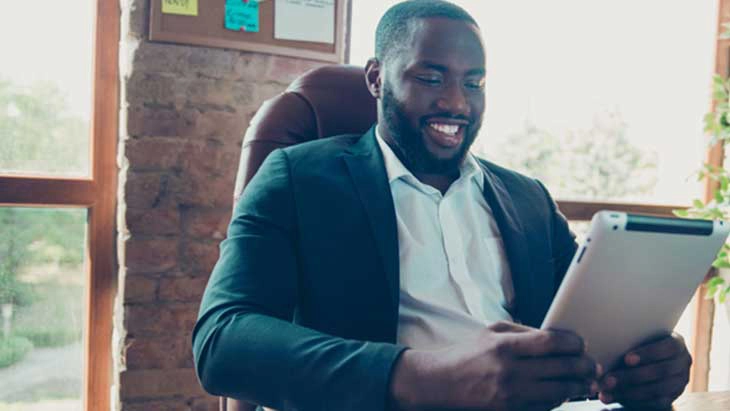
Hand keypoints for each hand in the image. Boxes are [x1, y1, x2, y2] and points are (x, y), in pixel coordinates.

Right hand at [389, 321, 599, 410]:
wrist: (441, 383)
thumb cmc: (468, 353)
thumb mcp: (491, 331)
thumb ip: (524, 332)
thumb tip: (557, 337)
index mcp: (505, 345)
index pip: (551, 342)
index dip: (573, 343)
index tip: (581, 343)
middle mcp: (509, 371)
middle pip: (561, 368)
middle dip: (584, 366)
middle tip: (593, 365)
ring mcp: (510, 395)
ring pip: (558, 392)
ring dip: (578, 386)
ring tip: (586, 382)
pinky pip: (544, 407)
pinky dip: (559, 400)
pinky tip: (564, 393)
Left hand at [598, 333, 690, 409]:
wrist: (649, 363)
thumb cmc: (639, 346)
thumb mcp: (637, 340)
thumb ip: (628, 343)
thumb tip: (603, 350)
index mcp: (677, 343)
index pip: (669, 347)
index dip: (649, 353)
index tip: (627, 359)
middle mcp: (682, 363)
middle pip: (661, 371)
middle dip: (632, 376)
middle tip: (608, 380)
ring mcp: (679, 382)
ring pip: (656, 389)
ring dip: (627, 391)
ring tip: (605, 391)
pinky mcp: (672, 397)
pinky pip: (654, 402)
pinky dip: (631, 400)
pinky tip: (613, 397)